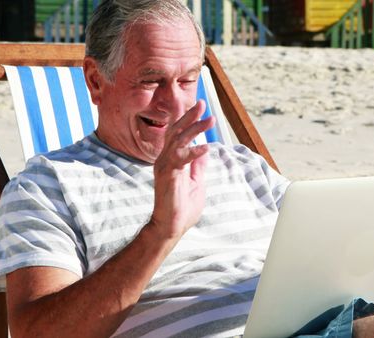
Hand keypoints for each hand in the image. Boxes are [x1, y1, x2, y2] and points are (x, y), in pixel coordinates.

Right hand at [150, 100, 215, 239]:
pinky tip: (206, 147)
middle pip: (176, 131)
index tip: (199, 106)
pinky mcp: (167, 175)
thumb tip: (204, 150)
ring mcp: (164, 166)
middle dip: (189, 116)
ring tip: (210, 120)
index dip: (187, 119)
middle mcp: (165, 159)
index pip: (178, 134)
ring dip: (195, 129)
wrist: (170, 227)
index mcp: (172, 160)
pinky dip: (193, 152)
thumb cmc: (181, 207)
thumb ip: (198, 166)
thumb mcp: (196, 182)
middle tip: (202, 103)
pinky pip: (180, 159)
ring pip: (178, 140)